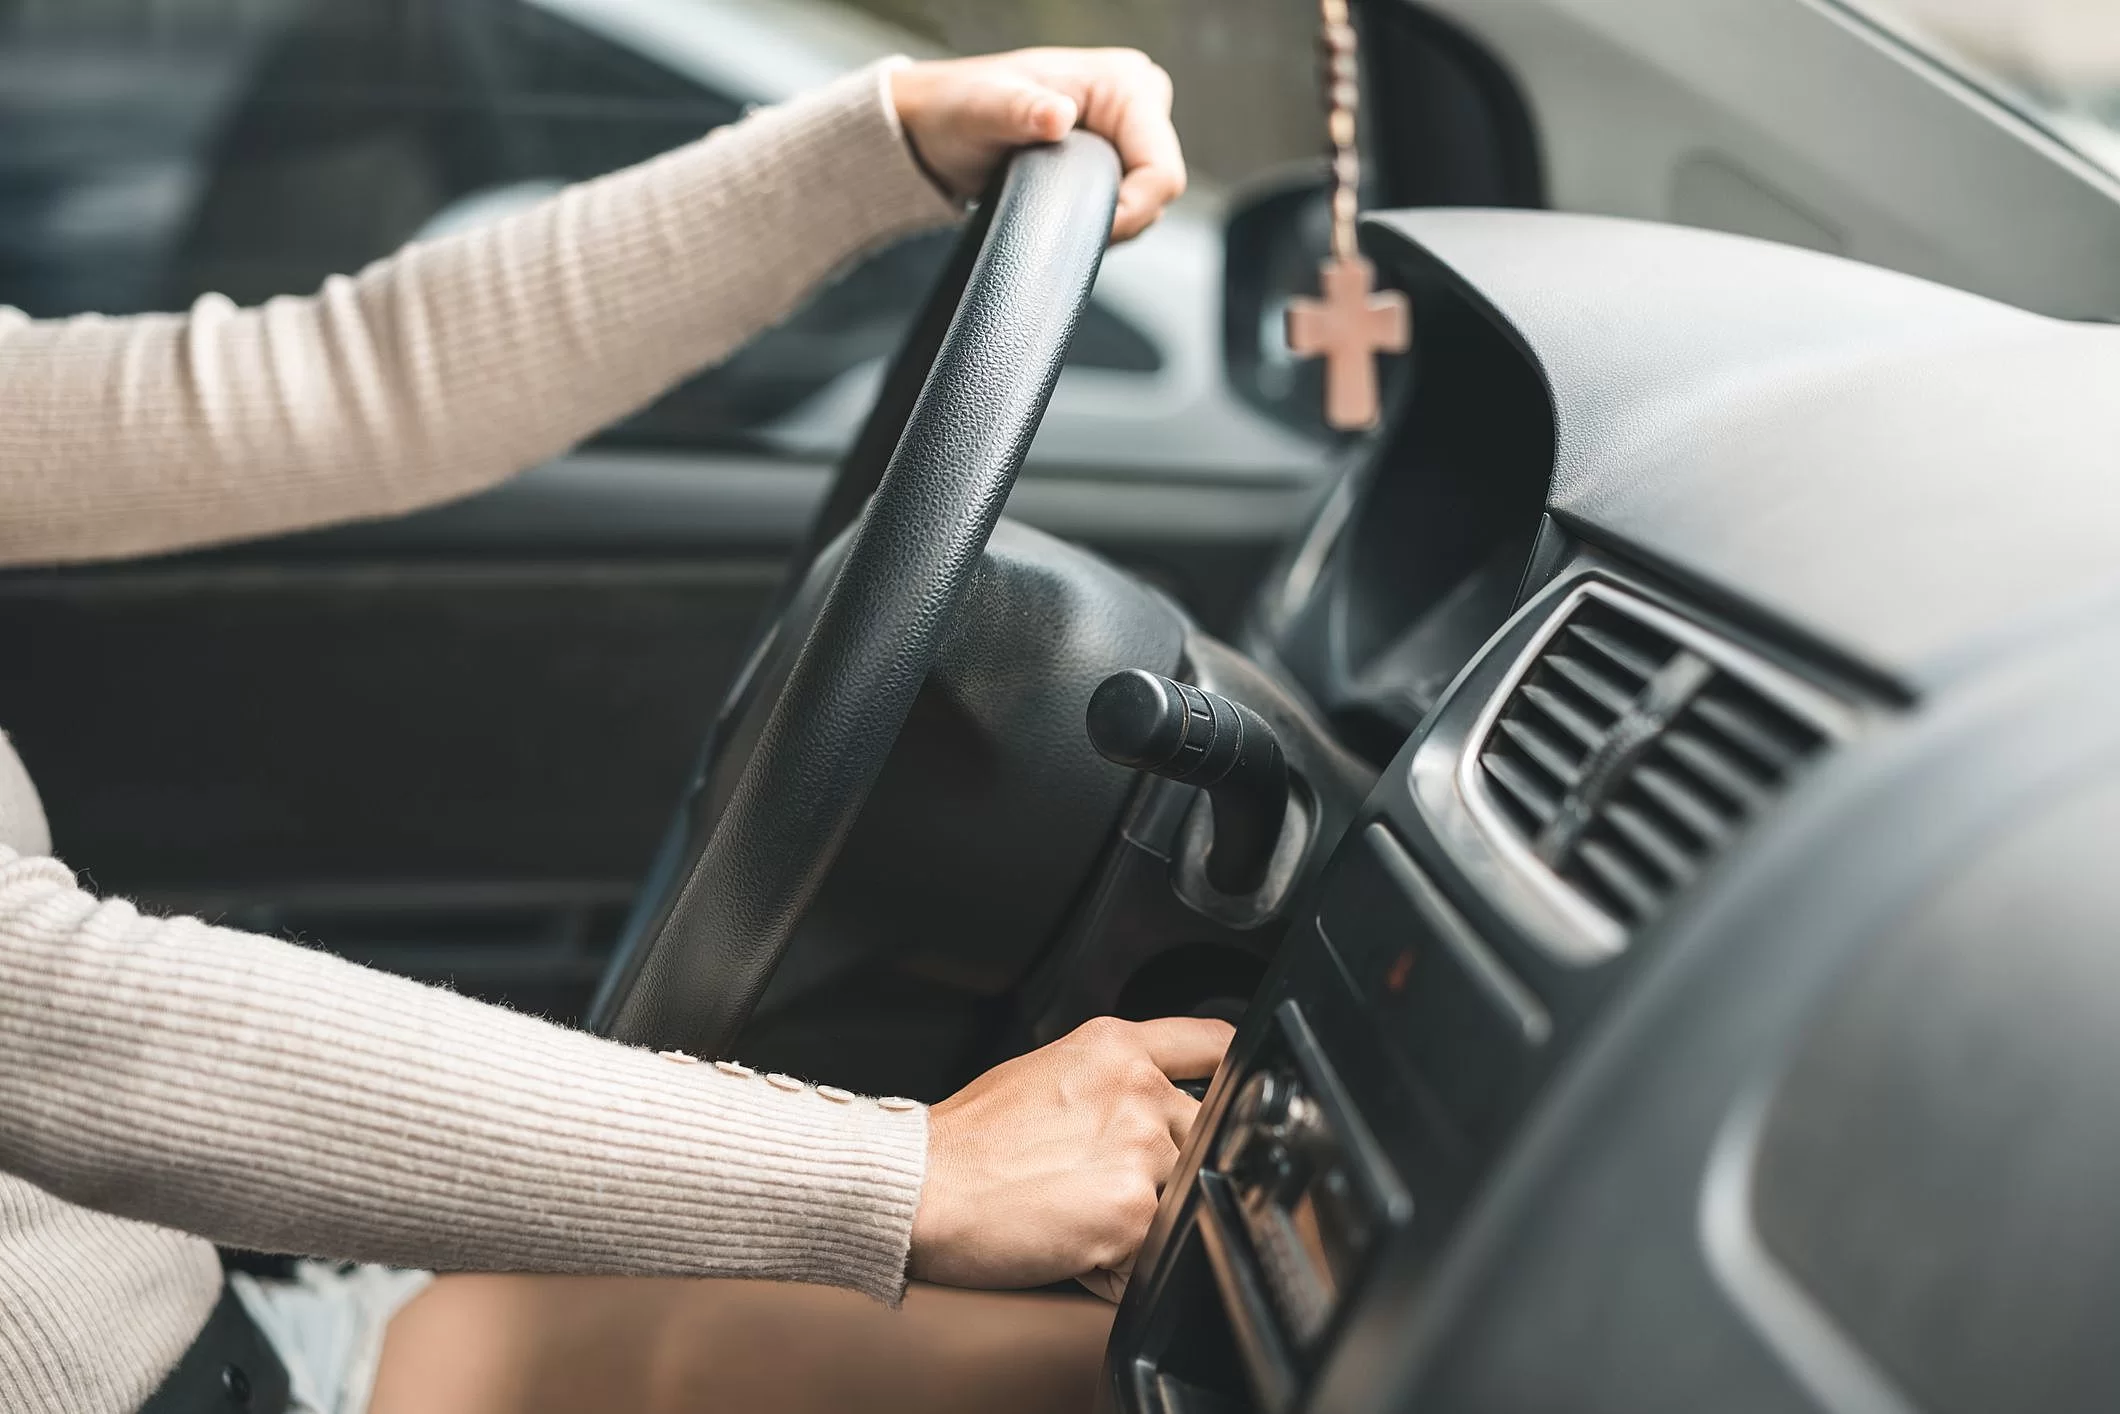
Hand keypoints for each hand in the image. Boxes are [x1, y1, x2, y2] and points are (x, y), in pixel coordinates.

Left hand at [890, 48, 1187, 241]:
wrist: (942, 125)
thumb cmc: (961, 108)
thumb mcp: (984, 110)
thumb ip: (1020, 111)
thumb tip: (1057, 117)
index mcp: (1124, 83)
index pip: (1162, 170)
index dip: (1132, 211)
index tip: (1087, 230)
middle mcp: (1139, 100)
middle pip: (1160, 187)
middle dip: (1121, 216)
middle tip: (1064, 220)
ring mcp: (1131, 130)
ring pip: (1149, 199)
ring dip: (1110, 218)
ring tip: (1057, 209)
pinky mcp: (1119, 153)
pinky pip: (1132, 201)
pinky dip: (1104, 216)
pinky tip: (1065, 210)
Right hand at [909, 1015, 1233, 1297]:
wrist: (920, 1187)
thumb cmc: (965, 1143)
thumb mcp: (1042, 1072)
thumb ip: (1109, 1080)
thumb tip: (1147, 1104)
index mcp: (1114, 1047)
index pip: (1214, 1044)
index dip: (1234, 1072)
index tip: (1240, 1091)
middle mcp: (1135, 1087)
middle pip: (1200, 1136)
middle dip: (1163, 1170)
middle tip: (1093, 1186)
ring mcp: (1139, 1147)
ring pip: (1180, 1197)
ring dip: (1142, 1221)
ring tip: (1077, 1217)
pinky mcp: (1133, 1211)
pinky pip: (1155, 1253)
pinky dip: (1123, 1268)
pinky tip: (1075, 1250)